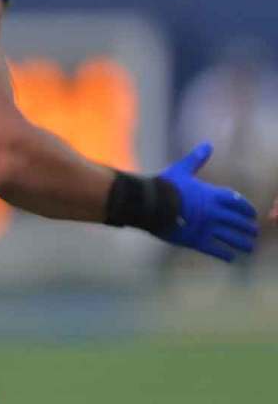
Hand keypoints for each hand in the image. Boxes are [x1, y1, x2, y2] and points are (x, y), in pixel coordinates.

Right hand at [158, 142, 257, 261]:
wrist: (150, 203)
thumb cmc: (165, 185)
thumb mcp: (182, 169)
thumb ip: (196, 159)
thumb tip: (207, 144)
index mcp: (212, 195)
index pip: (236, 202)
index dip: (246, 209)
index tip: (252, 215)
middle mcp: (214, 212)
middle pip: (237, 221)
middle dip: (247, 228)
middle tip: (254, 233)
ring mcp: (206, 227)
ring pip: (230, 237)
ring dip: (242, 243)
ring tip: (249, 248)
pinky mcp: (196, 240)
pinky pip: (214, 249)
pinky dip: (224, 254)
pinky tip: (231, 258)